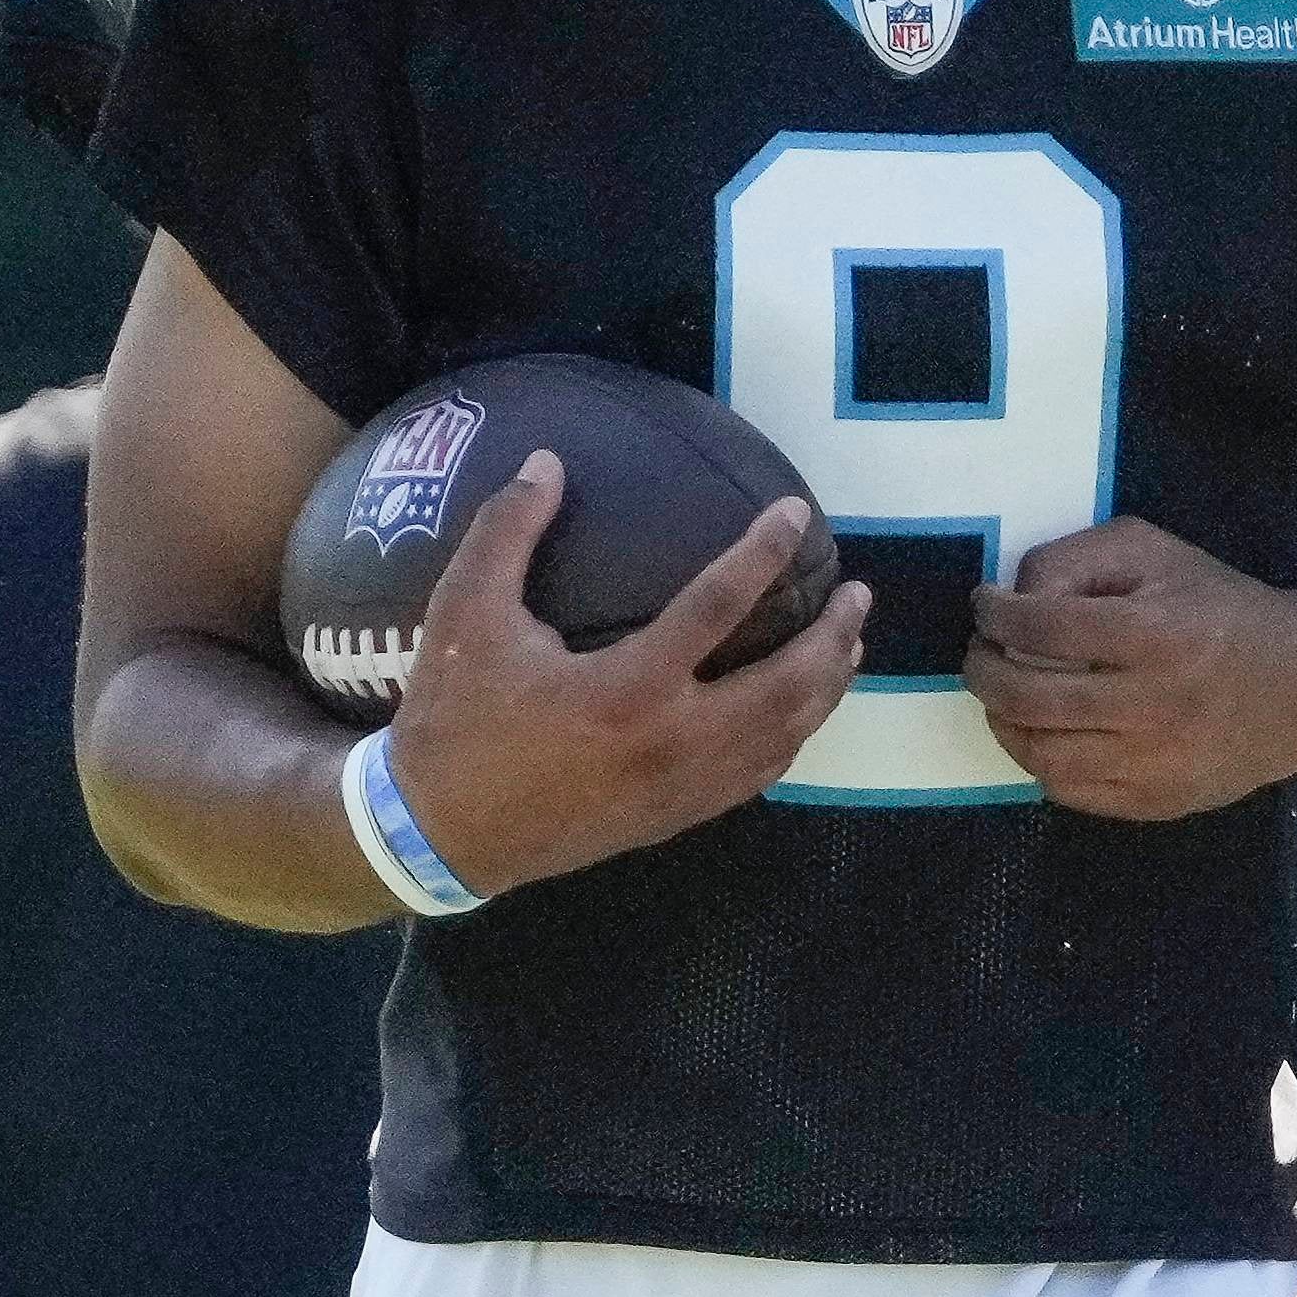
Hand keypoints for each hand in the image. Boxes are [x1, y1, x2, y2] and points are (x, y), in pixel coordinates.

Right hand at [384, 457, 868, 893]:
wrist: (440, 834)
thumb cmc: (452, 720)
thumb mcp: (462, 615)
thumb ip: (506, 531)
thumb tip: (546, 462)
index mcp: (629, 688)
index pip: (720, 604)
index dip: (763, 551)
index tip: (795, 512)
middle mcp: (674, 740)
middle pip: (788, 683)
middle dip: (834, 635)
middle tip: (857, 592)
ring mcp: (684, 786)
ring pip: (787, 734)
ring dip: (828, 685)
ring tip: (850, 643)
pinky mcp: (679, 815)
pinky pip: (760, 773)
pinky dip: (794, 734)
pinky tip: (801, 709)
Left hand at [965, 514, 1296, 820]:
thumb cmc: (1222, 611)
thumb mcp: (1159, 554)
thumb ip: (1080, 558)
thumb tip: (1018, 598)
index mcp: (1156, 633)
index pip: (1041, 626)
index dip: (995, 613)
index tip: (986, 605)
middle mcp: (1154, 704)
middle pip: (1029, 696)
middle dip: (983, 670)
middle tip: (981, 653)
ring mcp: (1155, 762)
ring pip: (1041, 753)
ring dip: (1002, 720)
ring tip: (1004, 697)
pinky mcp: (1157, 800)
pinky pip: (1070, 790)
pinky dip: (1040, 760)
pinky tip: (1045, 732)